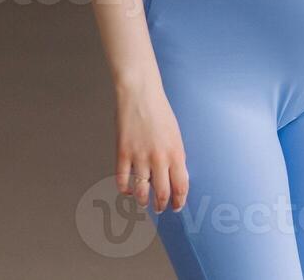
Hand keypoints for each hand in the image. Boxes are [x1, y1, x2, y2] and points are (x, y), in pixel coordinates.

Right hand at [115, 80, 188, 213]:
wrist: (140, 94)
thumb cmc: (161, 112)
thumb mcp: (176, 135)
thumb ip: (177, 156)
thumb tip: (180, 177)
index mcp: (176, 152)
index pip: (181, 186)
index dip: (179, 200)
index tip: (177, 206)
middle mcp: (159, 158)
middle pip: (162, 193)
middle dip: (161, 205)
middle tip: (160, 208)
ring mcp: (140, 156)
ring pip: (141, 191)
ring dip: (143, 201)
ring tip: (144, 202)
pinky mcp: (123, 153)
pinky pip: (123, 180)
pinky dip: (125, 190)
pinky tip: (128, 190)